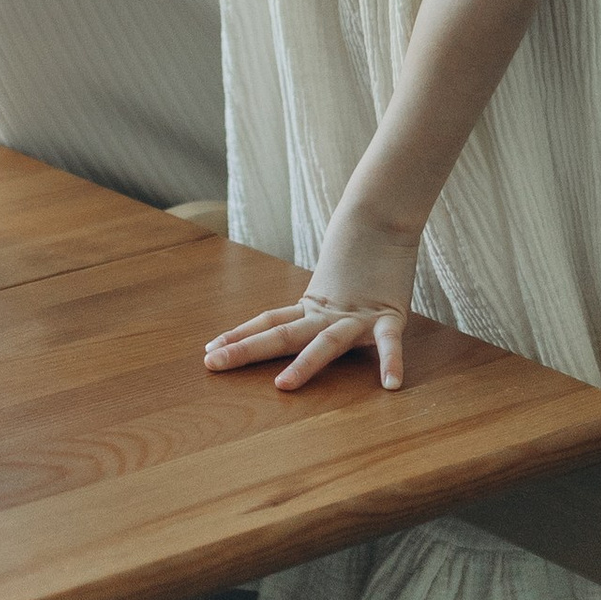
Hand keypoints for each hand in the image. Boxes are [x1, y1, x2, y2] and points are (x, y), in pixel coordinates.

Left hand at [204, 213, 420, 391]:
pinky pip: (390, 343)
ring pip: (326, 343)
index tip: (209, 351)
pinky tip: (391, 385)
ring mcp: (356, 316)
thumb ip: (320, 303)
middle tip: (211, 363)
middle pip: (281, 334)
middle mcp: (327, 314)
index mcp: (312, 306)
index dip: (240, 336)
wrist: (385, 213)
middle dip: (246, 349)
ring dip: (304, 364)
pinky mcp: (389, 314)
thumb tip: (303, 315)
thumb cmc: (360, 248)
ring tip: (282, 385)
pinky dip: (391, 361)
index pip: (269, 322)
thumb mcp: (333, 282)